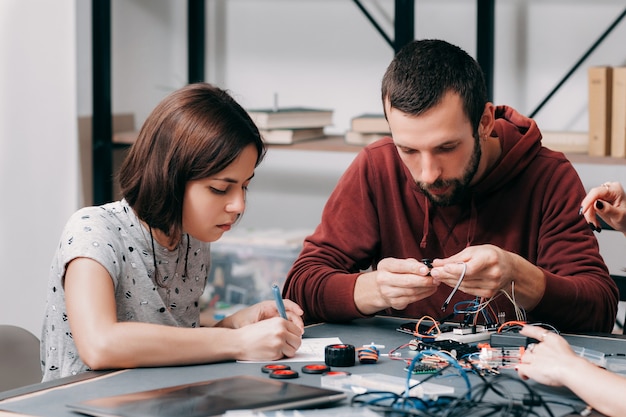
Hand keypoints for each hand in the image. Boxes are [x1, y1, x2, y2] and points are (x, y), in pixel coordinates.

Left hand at [224, 299, 304, 333]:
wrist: (235, 325)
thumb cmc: (240, 321)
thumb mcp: (248, 322)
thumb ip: (256, 325)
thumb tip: (264, 329)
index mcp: (267, 306)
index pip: (284, 303)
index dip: (294, 307)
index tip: (300, 312)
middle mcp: (273, 311)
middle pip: (290, 313)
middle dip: (297, 320)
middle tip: (300, 330)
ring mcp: (275, 319)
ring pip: (290, 321)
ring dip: (295, 327)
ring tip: (298, 334)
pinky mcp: (275, 326)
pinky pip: (286, 327)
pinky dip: (290, 332)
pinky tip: (292, 337)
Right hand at [232, 317, 302, 360]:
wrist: (239, 342)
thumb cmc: (251, 334)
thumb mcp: (268, 324)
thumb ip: (281, 327)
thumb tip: (293, 335)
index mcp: (280, 321)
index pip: (297, 330)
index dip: (294, 336)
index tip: (290, 339)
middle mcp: (281, 331)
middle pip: (298, 341)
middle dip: (293, 345)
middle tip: (286, 346)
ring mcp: (279, 342)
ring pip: (294, 350)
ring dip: (288, 352)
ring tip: (278, 349)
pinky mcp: (276, 352)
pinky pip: (285, 356)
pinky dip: (280, 356)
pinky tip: (271, 352)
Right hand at [357, 257, 438, 311]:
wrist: (380, 287)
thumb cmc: (393, 273)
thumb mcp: (398, 263)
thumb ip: (412, 263)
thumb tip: (427, 268)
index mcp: (385, 266)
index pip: (401, 266)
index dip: (415, 268)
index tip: (426, 270)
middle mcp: (383, 279)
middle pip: (407, 281)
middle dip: (424, 280)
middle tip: (436, 278)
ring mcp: (388, 293)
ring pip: (412, 292)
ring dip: (426, 288)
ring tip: (435, 283)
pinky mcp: (394, 303)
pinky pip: (413, 299)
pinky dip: (424, 294)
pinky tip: (429, 290)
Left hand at [429, 245, 544, 308]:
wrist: (510, 268)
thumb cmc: (491, 256)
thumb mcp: (474, 251)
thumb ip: (455, 258)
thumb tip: (437, 263)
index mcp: (490, 259)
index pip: (470, 268)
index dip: (454, 270)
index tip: (441, 268)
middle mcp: (493, 274)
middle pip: (464, 278)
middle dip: (446, 275)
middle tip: (433, 272)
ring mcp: (491, 286)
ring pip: (464, 286)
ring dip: (448, 281)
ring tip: (438, 276)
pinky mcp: (488, 294)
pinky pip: (467, 291)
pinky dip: (457, 286)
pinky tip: (449, 281)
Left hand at [515, 325, 579, 386]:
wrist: (571, 369)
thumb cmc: (572, 362)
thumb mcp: (566, 351)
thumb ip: (557, 349)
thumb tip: (554, 356)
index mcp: (551, 340)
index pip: (536, 331)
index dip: (528, 330)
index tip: (523, 329)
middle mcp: (540, 347)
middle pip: (529, 349)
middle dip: (531, 355)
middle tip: (536, 362)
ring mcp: (534, 357)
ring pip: (523, 358)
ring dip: (526, 364)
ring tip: (533, 370)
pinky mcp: (530, 368)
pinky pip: (520, 369)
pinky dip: (521, 373)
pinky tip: (525, 376)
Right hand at [580, 181, 625, 233]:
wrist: (625, 223)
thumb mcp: (619, 216)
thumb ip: (608, 209)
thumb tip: (596, 203)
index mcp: (615, 190)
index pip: (597, 192)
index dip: (588, 201)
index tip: (583, 211)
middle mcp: (608, 189)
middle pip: (591, 198)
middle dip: (589, 211)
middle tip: (592, 223)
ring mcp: (603, 194)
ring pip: (588, 203)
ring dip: (589, 215)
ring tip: (595, 224)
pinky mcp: (598, 199)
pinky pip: (588, 206)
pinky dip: (589, 214)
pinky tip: (594, 221)